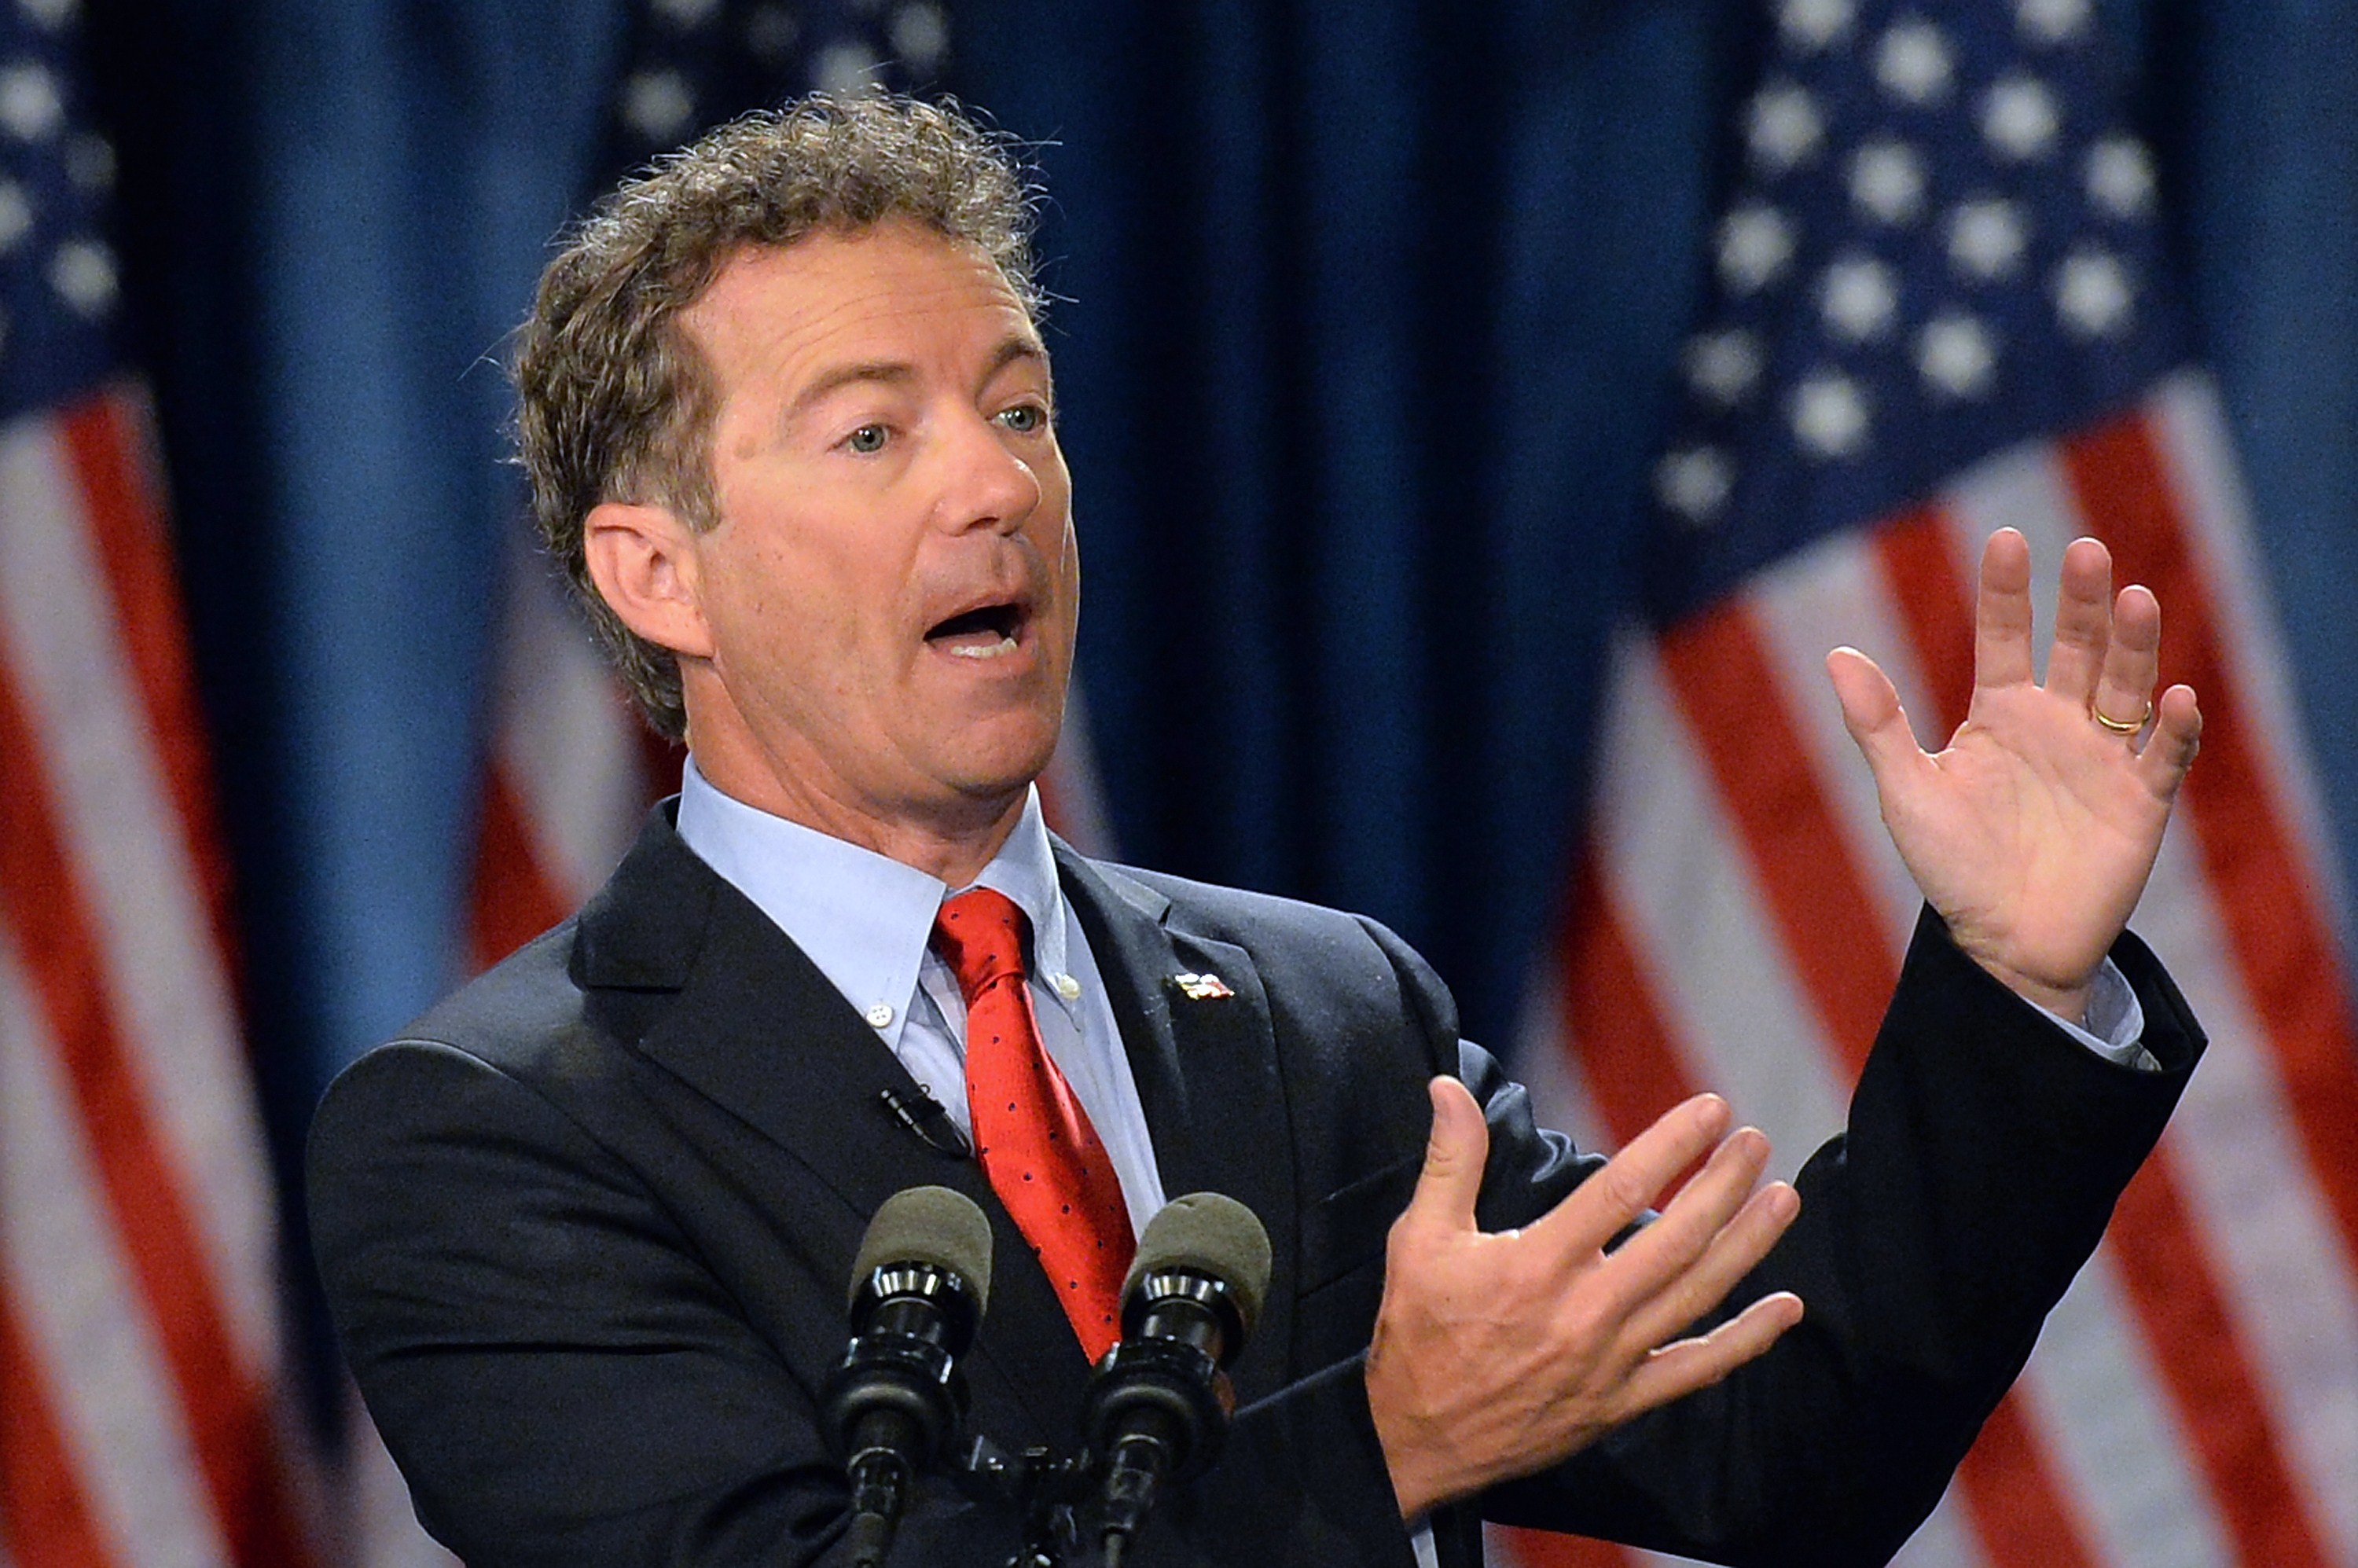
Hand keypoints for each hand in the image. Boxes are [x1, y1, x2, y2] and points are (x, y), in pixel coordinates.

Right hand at [1364, 1079, 1802, 1516]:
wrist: (1415, 1441)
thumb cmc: (1416, 1332)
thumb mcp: (1420, 1238)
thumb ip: (1449, 1160)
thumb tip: (1449, 1086)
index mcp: (1538, 1264)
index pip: (1621, 1189)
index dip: (1673, 1144)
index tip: (1712, 1109)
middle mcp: (1584, 1311)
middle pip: (1676, 1239)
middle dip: (1725, 1185)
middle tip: (1757, 1142)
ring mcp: (1609, 1361)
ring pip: (1697, 1296)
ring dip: (1748, 1245)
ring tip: (1783, 1198)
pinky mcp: (1620, 1403)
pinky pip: (1695, 1370)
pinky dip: (1746, 1341)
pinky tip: (1785, 1310)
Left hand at [1827, 528, 2201, 1018]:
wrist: (2003, 944)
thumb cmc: (1952, 866)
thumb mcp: (1907, 791)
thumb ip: (1878, 724)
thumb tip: (1837, 654)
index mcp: (2000, 712)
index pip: (2005, 636)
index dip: (2006, 591)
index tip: (2006, 539)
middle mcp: (2057, 722)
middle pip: (2075, 648)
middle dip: (2082, 602)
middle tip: (2087, 551)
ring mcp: (2103, 757)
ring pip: (2124, 686)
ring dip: (2132, 646)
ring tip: (2133, 599)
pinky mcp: (2140, 801)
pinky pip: (2164, 756)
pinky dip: (2173, 728)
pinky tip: (2174, 698)